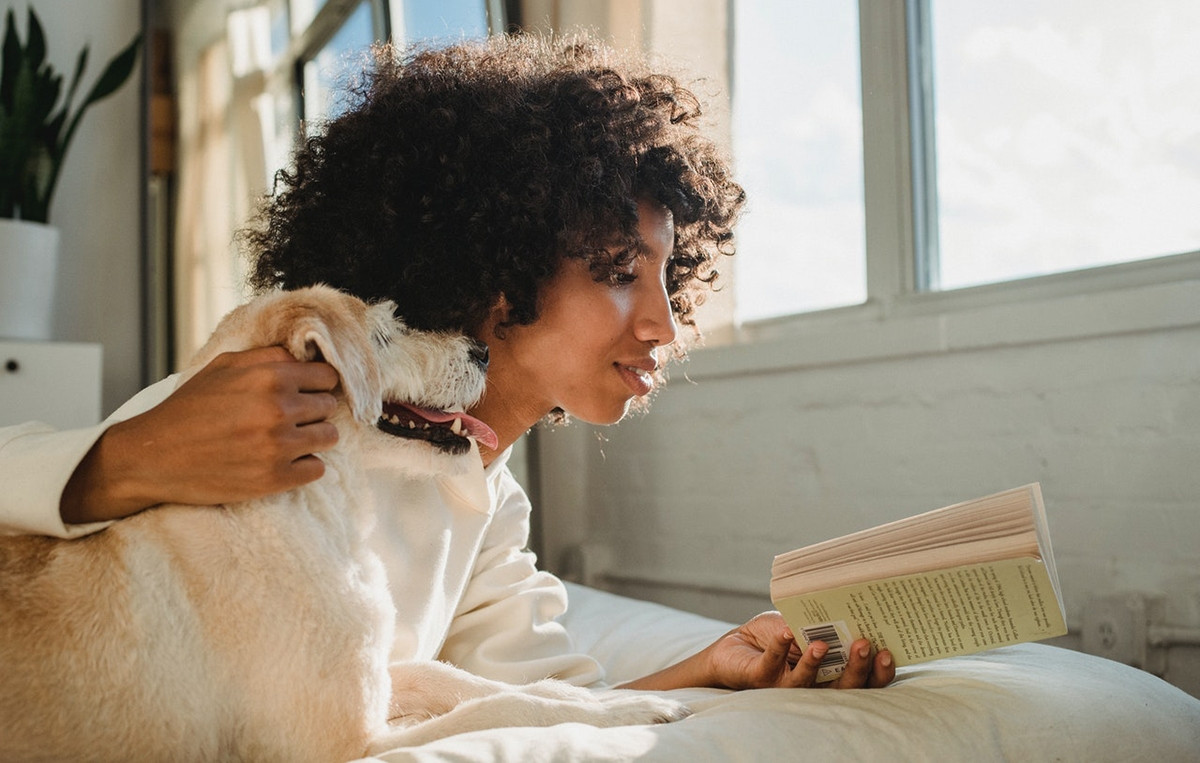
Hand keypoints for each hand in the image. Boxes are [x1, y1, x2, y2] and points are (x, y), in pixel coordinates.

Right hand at [61, 347, 340, 523]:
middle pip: (328, 407)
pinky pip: (317, 469)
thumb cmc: (189, 408)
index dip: (317, 384)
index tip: (306, 392)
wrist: (154, 457)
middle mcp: (278, 410)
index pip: (327, 377)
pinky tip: (283, 461)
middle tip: (289, 417)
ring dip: (312, 438)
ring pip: (328, 437)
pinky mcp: (274, 479)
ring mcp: (278, 447)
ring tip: (287, 439)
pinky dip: (304, 466)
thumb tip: (306, 358)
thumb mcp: (224, 366)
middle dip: (312, 410)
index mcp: (268, 377)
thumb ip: (268, 357)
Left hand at [618, 610, 894, 691]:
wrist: (735, 646)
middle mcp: (813, 685)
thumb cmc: (775, 634)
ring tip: (821, 644)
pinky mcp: (760, 680)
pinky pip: (771, 667)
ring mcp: (785, 686)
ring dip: (815, 663)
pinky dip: (778, 649)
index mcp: (831, 672)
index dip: (878, 670)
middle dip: (856, 669)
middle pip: (842, 687)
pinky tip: (786, 634)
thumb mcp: (804, 621)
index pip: (863, 678)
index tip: (888, 651)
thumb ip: (824, 619)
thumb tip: (849, 598)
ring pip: (807, 684)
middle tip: (866, 645)